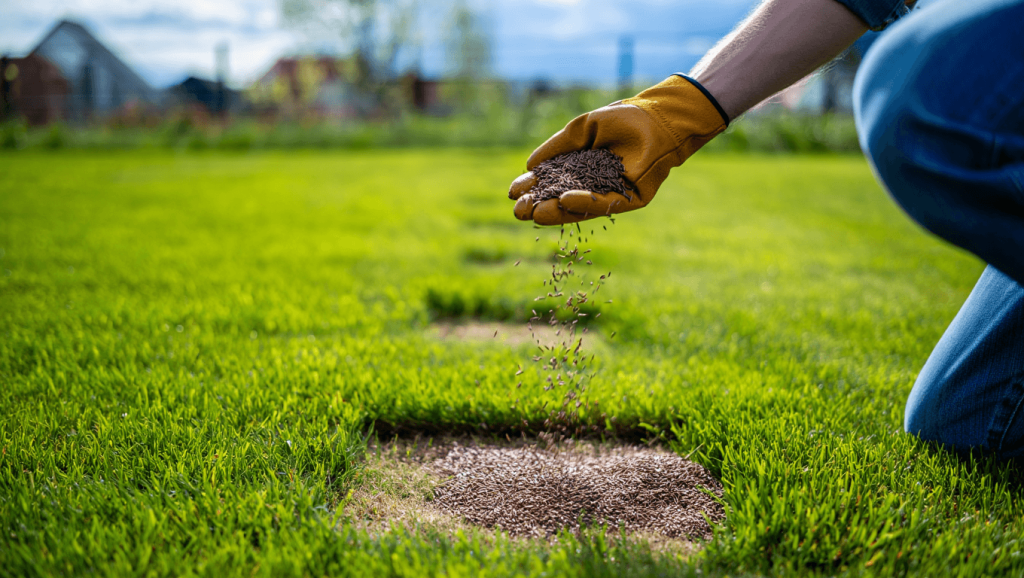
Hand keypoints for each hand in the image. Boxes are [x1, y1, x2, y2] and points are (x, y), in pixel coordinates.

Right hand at [508, 75, 728, 225]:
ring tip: (534, 213)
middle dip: (539, 205)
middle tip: (518, 211)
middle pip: (561, 199)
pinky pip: (603, 203)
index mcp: (581, 167)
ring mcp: (610, 193)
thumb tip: (530, 165)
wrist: (658, 118)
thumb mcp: (581, 130)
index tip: (512, 191)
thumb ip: (557, 148)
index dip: (533, 187)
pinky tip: (564, 199)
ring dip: (556, 210)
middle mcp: (593, 183)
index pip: (552, 181)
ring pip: (579, 207)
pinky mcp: (629, 200)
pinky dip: (583, 202)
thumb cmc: (622, 119)